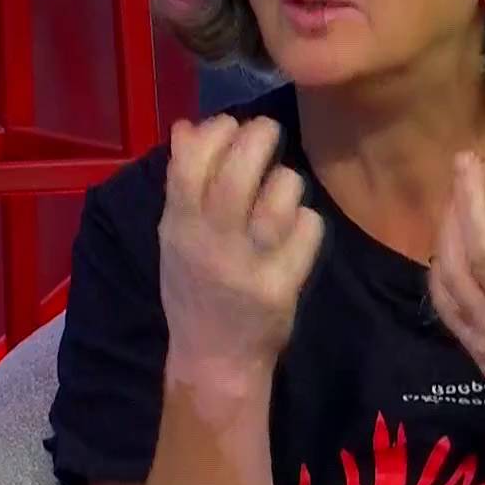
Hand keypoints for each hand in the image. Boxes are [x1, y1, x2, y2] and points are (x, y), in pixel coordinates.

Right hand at [158, 115, 325, 379]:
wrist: (214, 360)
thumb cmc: (194, 289)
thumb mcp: (175, 236)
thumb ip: (181, 182)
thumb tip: (189, 124)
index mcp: (178, 226)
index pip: (190, 161)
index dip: (215, 130)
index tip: (230, 124)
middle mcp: (211, 243)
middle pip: (240, 172)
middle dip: (259, 137)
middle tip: (268, 132)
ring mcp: (248, 266)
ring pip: (282, 195)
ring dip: (287, 180)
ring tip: (282, 189)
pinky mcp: (282, 286)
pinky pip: (309, 229)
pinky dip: (307, 221)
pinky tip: (297, 230)